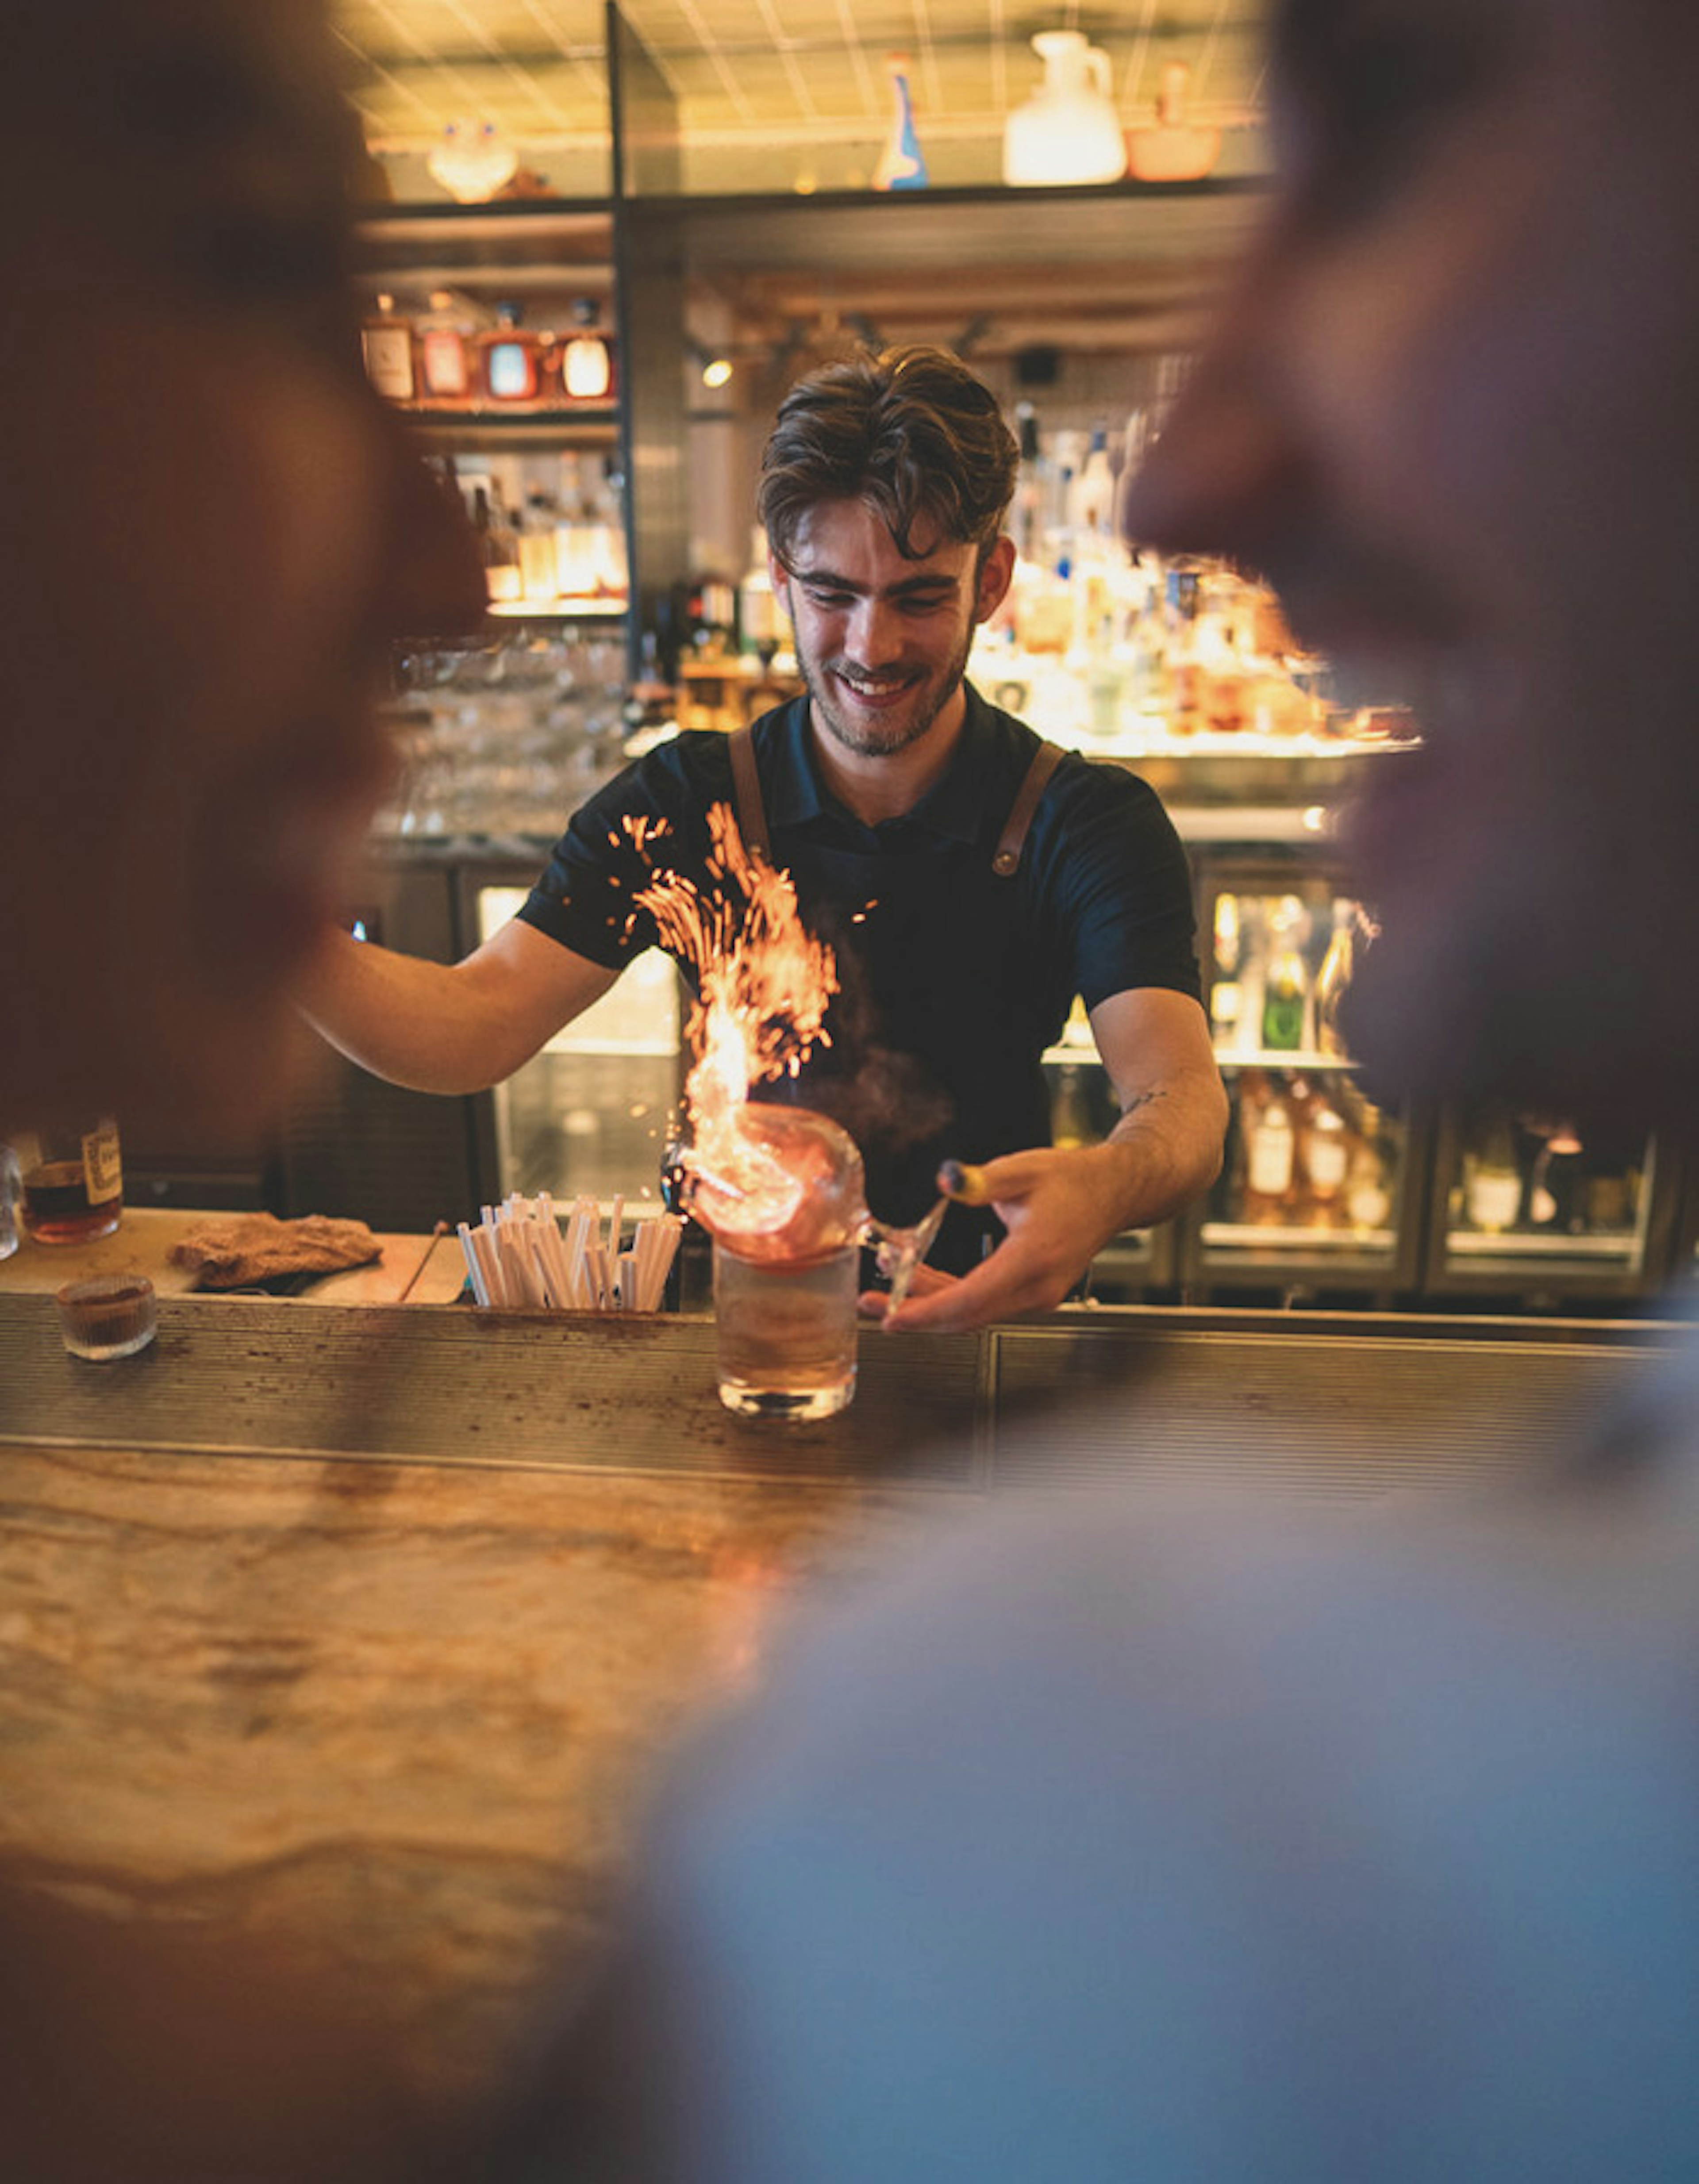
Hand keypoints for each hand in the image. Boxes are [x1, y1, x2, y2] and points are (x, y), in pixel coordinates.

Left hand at [866, 1145, 1124, 1334]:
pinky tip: (926, 1278)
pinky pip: (986, 1304)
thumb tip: (948, 1179)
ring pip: (974, 1313)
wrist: (1113, 1192)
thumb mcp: (1024, 1170)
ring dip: (932, 1303)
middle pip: (967, 1316)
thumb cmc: (1074, 1181)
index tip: (891, 1316)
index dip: (926, 1312)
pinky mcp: (1034, 1294)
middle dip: (917, 1313)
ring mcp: (1038, 1295)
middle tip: (874, 1303)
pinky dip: (953, 1297)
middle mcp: (1038, 1286)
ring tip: (894, 1282)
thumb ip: (983, 1179)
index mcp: (1033, 1257)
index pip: (970, 1298)